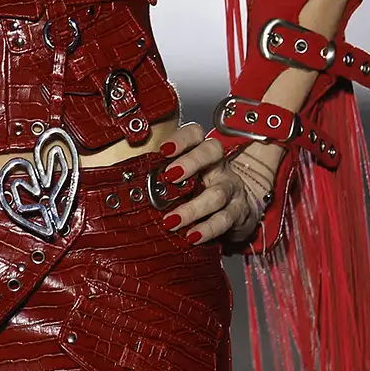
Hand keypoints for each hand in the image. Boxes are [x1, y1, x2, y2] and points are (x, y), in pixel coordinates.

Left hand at [156, 122, 271, 245]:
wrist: (237, 209)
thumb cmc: (201, 189)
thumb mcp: (185, 177)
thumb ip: (163, 175)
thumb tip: (131, 183)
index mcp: (202, 152)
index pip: (195, 134)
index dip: (181, 138)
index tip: (164, 150)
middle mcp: (218, 165)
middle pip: (212, 151)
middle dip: (191, 162)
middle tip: (169, 176)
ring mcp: (230, 187)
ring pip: (216, 193)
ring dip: (192, 209)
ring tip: (171, 221)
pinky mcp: (238, 211)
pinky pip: (224, 220)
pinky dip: (207, 229)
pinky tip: (192, 236)